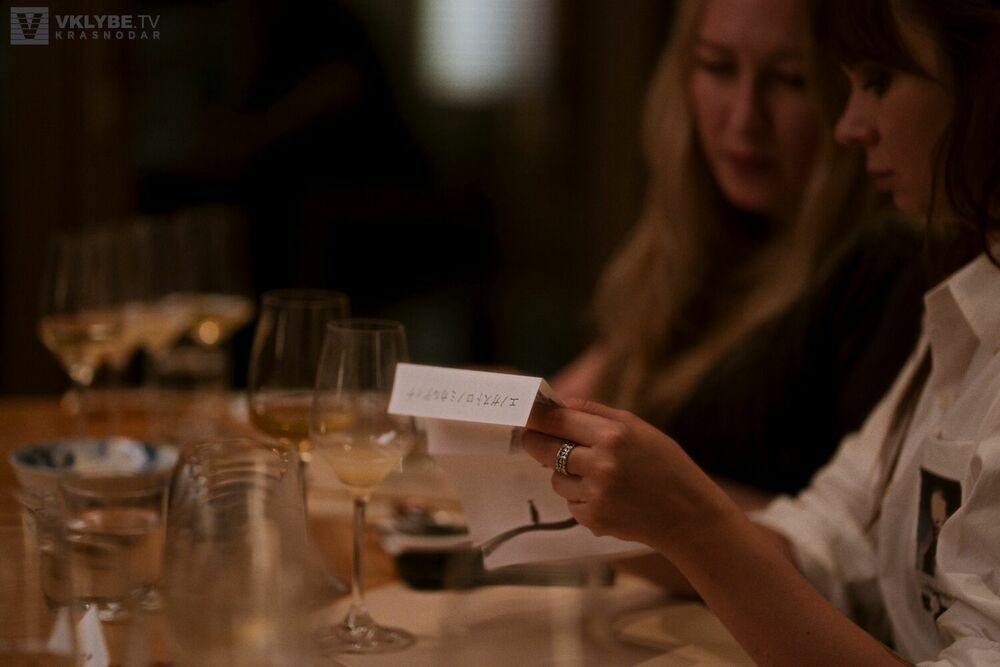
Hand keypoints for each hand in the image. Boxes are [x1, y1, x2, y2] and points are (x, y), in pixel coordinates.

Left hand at [522, 398, 733, 551]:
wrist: (688, 516)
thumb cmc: (666, 465)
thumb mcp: (639, 428)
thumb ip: (596, 413)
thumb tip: (558, 403)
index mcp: (613, 435)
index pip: (558, 421)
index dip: (535, 417)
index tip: (524, 414)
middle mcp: (601, 464)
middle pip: (545, 449)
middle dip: (535, 442)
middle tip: (532, 439)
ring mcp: (596, 494)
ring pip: (555, 479)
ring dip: (564, 474)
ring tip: (595, 476)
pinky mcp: (594, 519)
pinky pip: (570, 503)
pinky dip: (580, 498)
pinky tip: (606, 497)